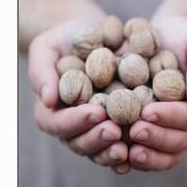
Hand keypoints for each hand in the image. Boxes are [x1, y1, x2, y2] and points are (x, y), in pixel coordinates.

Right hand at [28, 20, 130, 172]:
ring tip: (129, 147)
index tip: (96, 112)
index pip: (58, 123)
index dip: (76, 121)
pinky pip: (124, 146)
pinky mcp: (118, 128)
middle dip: (97, 139)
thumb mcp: (46, 48)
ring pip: (101, 151)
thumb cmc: (64, 39)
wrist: (94, 34)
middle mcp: (72, 127)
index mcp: (51, 111)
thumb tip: (48, 100)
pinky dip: (133, 151)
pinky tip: (143, 148)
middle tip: (114, 131)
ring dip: (113, 152)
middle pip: (80, 143)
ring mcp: (95, 131)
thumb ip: (42, 72)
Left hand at [127, 16, 186, 170]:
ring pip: (165, 155)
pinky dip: (134, 160)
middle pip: (179, 141)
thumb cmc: (183, 35)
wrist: (163, 37)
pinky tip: (118, 159)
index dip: (170, 117)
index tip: (147, 112)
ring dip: (147, 157)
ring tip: (126, 153)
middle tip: (133, 131)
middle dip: (156, 138)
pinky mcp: (154, 133)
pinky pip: (148, 153)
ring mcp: (173, 132)